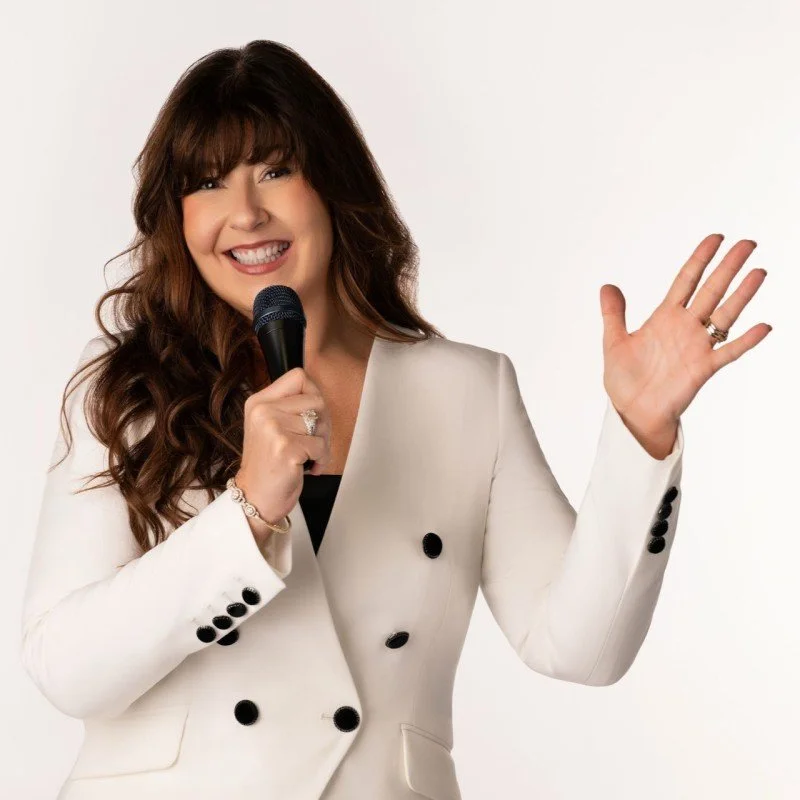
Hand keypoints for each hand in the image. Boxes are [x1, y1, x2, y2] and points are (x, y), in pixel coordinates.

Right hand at [235, 367, 331, 532]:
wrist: (254, 498)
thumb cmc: (268, 464)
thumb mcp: (270, 426)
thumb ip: (290, 407)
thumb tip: (319, 394)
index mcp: (259, 401)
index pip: (299, 377)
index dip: (314, 394)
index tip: (311, 415)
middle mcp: (263, 411)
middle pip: (317, 400)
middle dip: (324, 423)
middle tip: (314, 442)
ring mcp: (273, 428)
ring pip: (321, 422)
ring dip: (323, 443)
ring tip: (309, 456)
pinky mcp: (285, 448)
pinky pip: (321, 446)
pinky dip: (321, 460)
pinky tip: (308, 467)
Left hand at [600, 234, 770, 454]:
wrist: (633, 412)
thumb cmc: (625, 380)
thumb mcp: (614, 342)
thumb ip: (614, 314)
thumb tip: (607, 286)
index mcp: (664, 318)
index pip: (686, 281)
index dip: (700, 259)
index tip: (716, 238)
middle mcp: (684, 327)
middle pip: (711, 290)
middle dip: (728, 266)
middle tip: (749, 243)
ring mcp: (696, 346)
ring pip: (725, 314)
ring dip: (742, 295)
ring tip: (759, 272)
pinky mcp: (703, 368)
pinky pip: (729, 352)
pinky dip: (746, 340)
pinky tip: (763, 326)